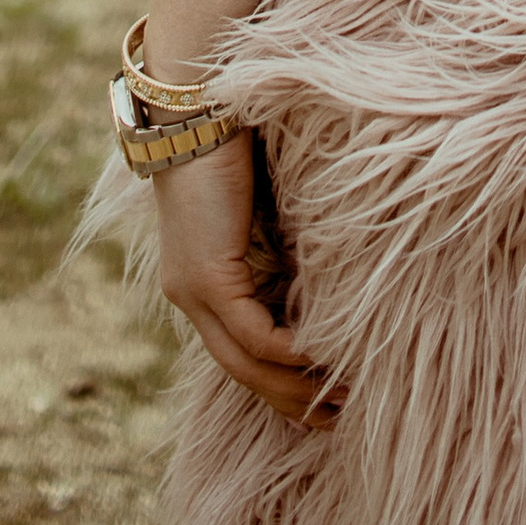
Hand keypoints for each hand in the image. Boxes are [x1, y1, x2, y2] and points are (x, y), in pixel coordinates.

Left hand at [152, 137, 340, 424]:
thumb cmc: (237, 142)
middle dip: (288, 400)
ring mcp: (192, 291)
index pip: (237, 351)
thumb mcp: (262, 208)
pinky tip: (321, 358)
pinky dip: (288, 353)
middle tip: (335, 419)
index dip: (277, 382)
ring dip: (293, 385)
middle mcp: (187, 295)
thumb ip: (277, 246)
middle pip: (240, 371)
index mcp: (196, 280)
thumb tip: (317, 275)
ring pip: (244, 363)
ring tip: (338, 397)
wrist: (201, 105)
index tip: (319, 400)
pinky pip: (252, 335)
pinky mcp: (209, 277)